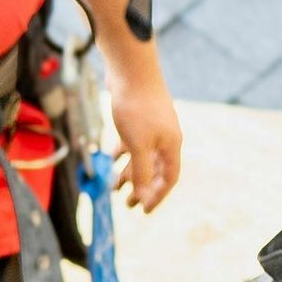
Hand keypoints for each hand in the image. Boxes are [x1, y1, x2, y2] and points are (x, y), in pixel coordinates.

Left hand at [106, 65, 182, 211]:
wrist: (131, 70)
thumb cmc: (137, 108)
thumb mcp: (138, 145)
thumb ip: (142, 172)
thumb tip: (144, 196)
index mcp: (171, 145)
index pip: (170, 178)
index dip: (157, 196)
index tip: (143, 211)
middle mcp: (165, 137)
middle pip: (156, 169)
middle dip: (141, 187)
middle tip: (126, 203)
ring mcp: (153, 126)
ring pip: (142, 156)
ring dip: (129, 172)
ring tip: (113, 184)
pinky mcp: (140, 117)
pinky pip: (133, 142)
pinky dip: (123, 152)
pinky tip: (110, 155)